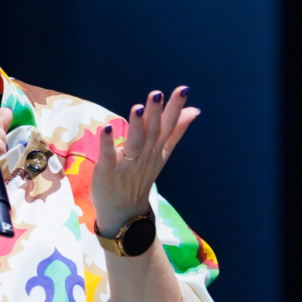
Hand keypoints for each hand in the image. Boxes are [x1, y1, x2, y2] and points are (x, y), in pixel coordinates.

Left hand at [91, 86, 198, 231]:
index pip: (169, 127)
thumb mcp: (162, 153)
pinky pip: (108, 156)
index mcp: (158, 149)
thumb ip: (176, 131)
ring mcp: (127, 164)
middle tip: (157, 94)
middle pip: (153, 133)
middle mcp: (145, 155)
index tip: (183, 89)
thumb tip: (194, 110)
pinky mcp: (108, 171)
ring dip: (136, 126)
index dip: (176, 108)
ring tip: (138, 108)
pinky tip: (106, 128)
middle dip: (156, 113)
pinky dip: (107, 143)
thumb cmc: (140, 176)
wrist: (123, 212)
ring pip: (135, 143)